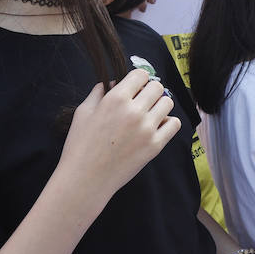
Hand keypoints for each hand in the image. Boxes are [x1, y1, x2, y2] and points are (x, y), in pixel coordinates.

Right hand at [57, 69, 179, 201]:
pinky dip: (167, 123)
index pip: (140, 74)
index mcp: (116, 99)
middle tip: (141, 101)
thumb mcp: (83, 112)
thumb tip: (111, 83)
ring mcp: (147, 129)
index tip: (135, 87)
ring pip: (167, 103)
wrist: (86, 178)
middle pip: (157, 87)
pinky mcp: (155, 145)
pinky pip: (174, 124)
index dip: (138, 79)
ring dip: (159, 105)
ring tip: (149, 114)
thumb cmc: (80, 145)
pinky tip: (156, 127)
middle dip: (149, 91)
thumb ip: (98, 93)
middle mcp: (134, 111)